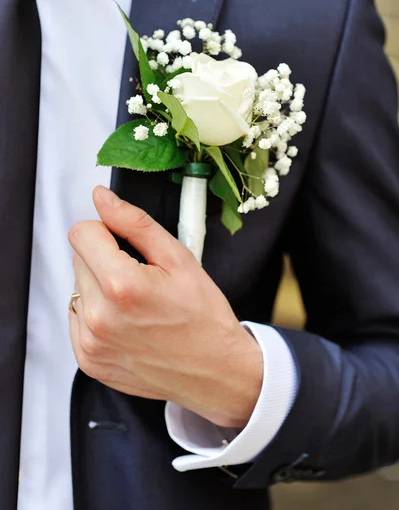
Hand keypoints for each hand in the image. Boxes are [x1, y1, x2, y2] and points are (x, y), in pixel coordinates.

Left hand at [68, 186, 262, 428]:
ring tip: (135, 303)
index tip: (124, 243)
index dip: (105, 231)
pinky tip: (126, 321)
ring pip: (77, 288)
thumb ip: (134, 222)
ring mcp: (91, 343)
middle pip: (79, 259)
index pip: (81, 233)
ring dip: (99, 287)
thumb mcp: (179, 258)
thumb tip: (102, 199)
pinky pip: (77, 318)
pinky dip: (96, 314)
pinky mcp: (88, 361)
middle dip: (104, 259)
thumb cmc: (203, 317)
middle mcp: (99, 317)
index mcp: (122, 285)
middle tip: (141, 277)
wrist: (215, 371)